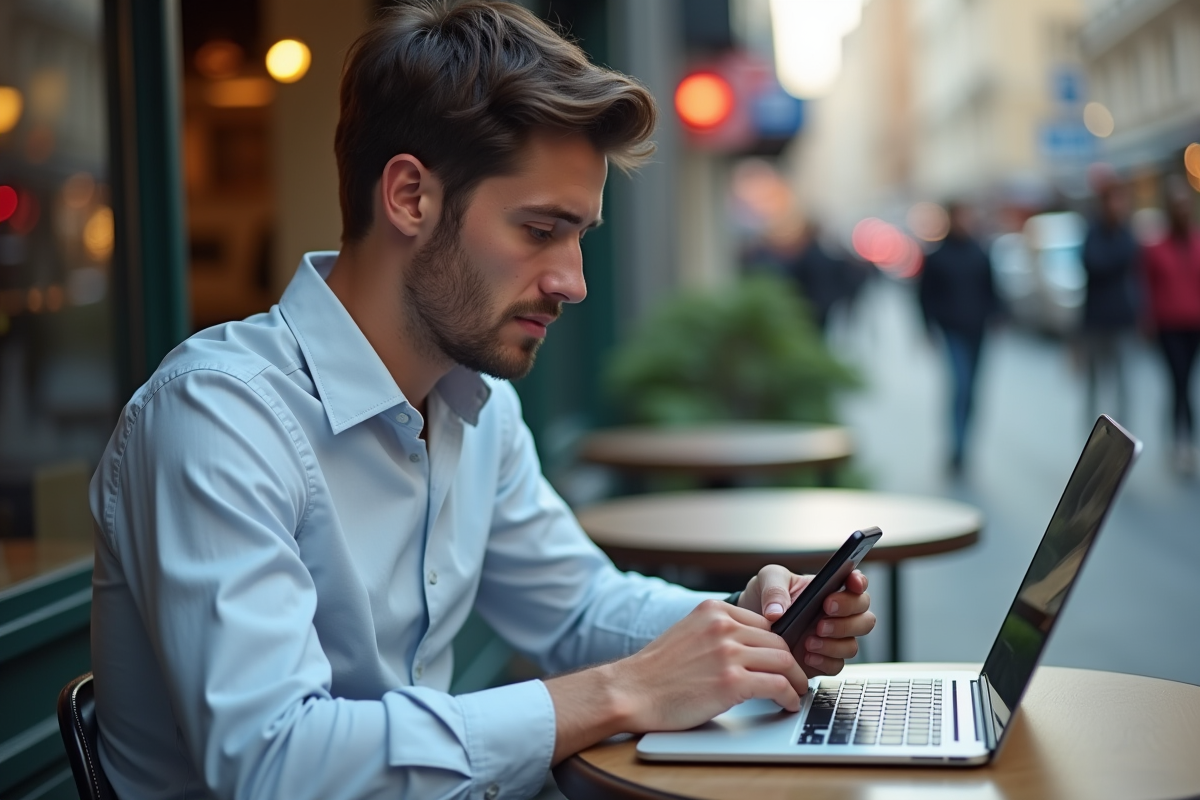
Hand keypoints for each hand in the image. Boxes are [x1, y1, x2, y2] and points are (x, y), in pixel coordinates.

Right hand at [604, 599, 809, 732]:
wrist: (631, 691)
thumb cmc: (656, 671)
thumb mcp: (688, 633)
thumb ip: (717, 632)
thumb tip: (750, 645)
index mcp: (713, 609)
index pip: (763, 622)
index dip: (777, 644)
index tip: (782, 659)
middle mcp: (723, 626)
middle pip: (778, 640)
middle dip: (791, 663)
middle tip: (795, 679)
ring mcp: (728, 652)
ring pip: (784, 661)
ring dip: (795, 680)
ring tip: (795, 692)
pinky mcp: (732, 682)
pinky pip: (777, 685)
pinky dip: (788, 696)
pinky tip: (786, 704)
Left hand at [738, 565, 875, 676]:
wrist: (749, 625)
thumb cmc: (764, 597)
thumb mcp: (766, 580)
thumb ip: (774, 589)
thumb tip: (777, 612)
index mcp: (829, 588)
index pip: (857, 583)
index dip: (860, 583)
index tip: (851, 583)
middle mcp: (837, 615)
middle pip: (865, 617)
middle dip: (848, 616)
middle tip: (825, 613)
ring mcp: (832, 639)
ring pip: (852, 645)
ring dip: (835, 643)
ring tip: (809, 639)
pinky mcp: (823, 661)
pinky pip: (836, 665)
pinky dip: (824, 661)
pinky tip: (807, 655)